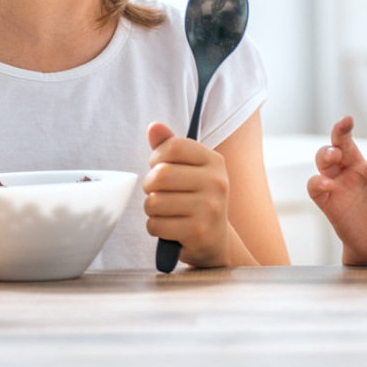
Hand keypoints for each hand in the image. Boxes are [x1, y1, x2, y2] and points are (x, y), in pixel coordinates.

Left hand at [143, 122, 230, 267]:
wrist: (214, 240)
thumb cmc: (196, 199)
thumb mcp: (189, 170)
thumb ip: (170, 146)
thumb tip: (153, 126)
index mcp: (215, 161)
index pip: (174, 146)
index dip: (157, 156)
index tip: (159, 166)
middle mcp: (217, 182)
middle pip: (161, 174)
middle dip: (150, 185)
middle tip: (157, 192)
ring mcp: (209, 208)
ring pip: (155, 202)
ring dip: (151, 209)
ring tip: (164, 211)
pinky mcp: (198, 232)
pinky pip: (156, 225)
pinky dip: (155, 227)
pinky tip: (168, 228)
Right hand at [307, 116, 366, 264]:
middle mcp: (355, 170)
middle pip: (342, 141)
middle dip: (341, 129)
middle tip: (346, 121)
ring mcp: (339, 184)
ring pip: (324, 159)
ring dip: (326, 153)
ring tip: (334, 155)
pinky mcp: (328, 201)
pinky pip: (314, 186)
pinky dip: (317, 182)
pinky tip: (328, 184)